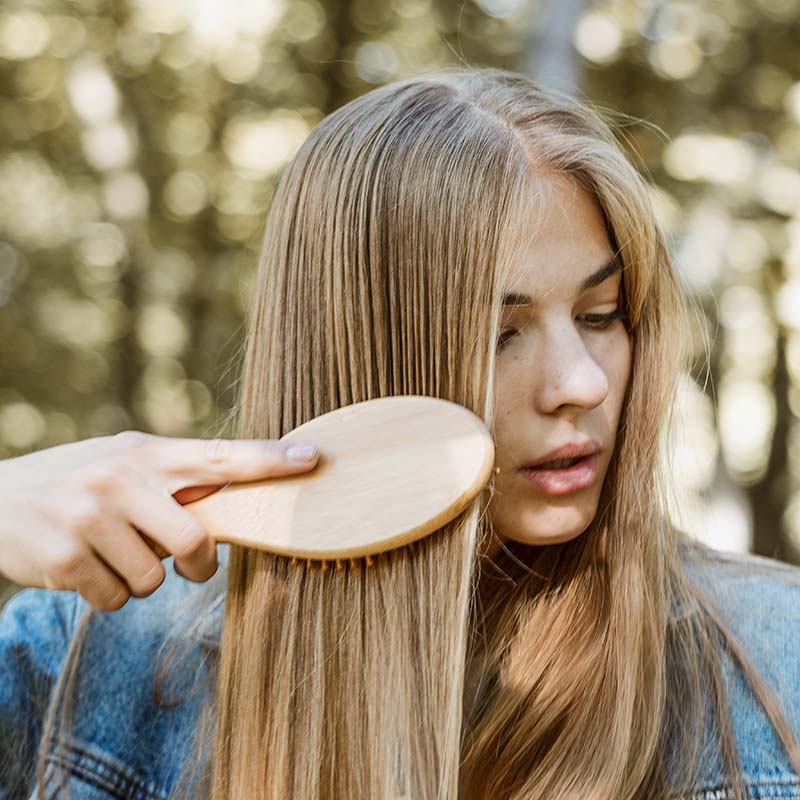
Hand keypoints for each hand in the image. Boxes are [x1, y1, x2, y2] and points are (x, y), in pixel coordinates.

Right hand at [0, 431, 318, 610]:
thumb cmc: (78, 481)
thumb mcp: (124, 462)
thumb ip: (176, 479)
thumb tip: (241, 500)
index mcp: (144, 452)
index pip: (218, 454)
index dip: (269, 460)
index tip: (312, 458)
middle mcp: (119, 479)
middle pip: (197, 538)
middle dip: (200, 563)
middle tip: (188, 561)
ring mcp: (88, 518)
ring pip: (156, 578)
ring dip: (141, 576)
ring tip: (111, 550)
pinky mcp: (63, 560)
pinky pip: (117, 599)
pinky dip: (109, 593)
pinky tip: (85, 566)